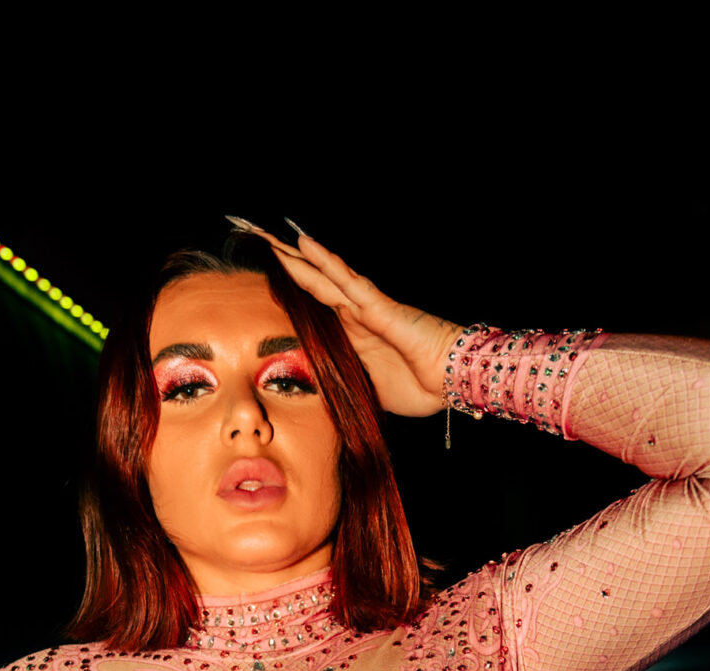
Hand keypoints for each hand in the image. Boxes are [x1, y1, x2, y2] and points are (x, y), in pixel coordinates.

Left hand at [229, 218, 461, 417]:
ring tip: (269, 235)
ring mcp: (367, 308)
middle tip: (256, 239)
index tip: (261, 277)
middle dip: (285, 263)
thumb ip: (345, 385)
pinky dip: (327, 263)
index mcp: (352, 335)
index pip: (313, 307)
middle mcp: (355, 315)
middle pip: (312, 283)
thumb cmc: (420, 384)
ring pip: (324, 276)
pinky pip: (348, 281)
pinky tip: (306, 243)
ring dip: (297, 256)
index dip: (289, 290)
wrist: (454, 380)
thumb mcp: (368, 390)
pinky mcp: (380, 308)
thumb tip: (319, 396)